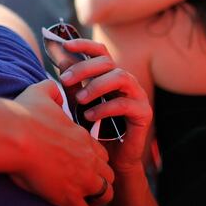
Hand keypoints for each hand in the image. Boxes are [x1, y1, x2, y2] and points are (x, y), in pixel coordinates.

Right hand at [11, 80, 113, 205]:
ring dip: (96, 201)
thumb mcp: (40, 92)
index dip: (93, 160)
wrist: (14, 134)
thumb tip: (54, 85)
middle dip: (100, 181)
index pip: (99, 153)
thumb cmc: (24, 113)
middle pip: (106, 175)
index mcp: (82, 138)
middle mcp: (88, 159)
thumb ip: (51, 88)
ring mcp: (81, 180)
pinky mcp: (68, 197)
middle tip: (87, 187)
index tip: (83, 164)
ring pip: (102, 195)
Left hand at [59, 39, 152, 173]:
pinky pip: (124, 104)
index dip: (84, 45)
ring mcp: (137, 95)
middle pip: (107, 62)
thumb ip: (73, 85)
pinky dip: (104, 108)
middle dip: (83, 68)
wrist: (112, 160)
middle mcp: (126, 81)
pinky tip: (89, 116)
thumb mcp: (80, 104)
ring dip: (96, 86)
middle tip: (64, 80)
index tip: (66, 45)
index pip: (100, 52)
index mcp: (110, 75)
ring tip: (79, 99)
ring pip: (120, 77)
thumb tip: (62, 60)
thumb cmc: (95, 129)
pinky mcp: (144, 113)